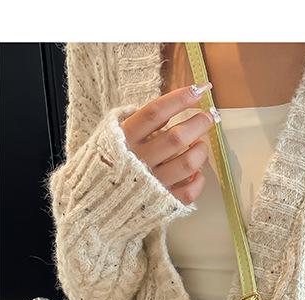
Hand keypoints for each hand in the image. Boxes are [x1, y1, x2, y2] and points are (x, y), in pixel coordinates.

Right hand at [120, 82, 215, 203]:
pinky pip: (189, 191)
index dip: (180, 99)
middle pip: (177, 137)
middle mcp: (138, 160)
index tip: (199, 90)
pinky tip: (197, 172)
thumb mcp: (110, 136)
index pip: (155, 113)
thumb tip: (168, 105)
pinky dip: (199, 180)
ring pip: (188, 164)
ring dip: (201, 151)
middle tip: (209, 116)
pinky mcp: (163, 203)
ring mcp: (152, 183)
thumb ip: (135, 121)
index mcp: (124, 139)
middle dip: (199, 123)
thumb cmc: (108, 164)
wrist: (95, 205)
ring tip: (201, 145)